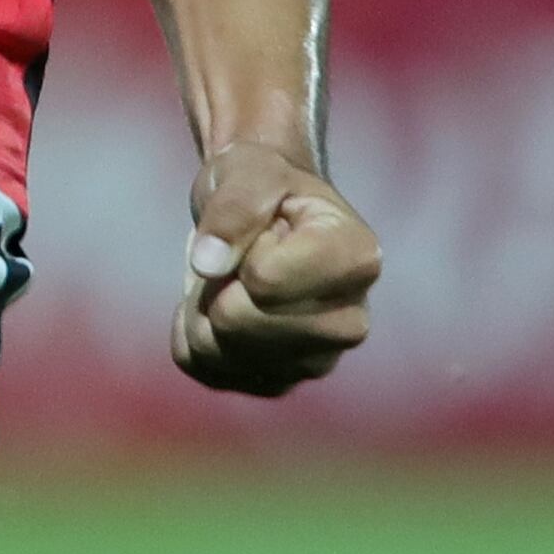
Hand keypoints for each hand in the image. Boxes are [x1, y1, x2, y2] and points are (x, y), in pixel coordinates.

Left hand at [175, 138, 379, 395]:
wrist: (268, 213)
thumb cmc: (266, 184)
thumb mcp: (250, 169)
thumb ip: (234, 206)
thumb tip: (208, 265)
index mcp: (358, 260)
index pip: (264, 279)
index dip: (244, 246)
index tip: (268, 228)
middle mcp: (350, 323)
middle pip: (237, 321)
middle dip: (218, 281)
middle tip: (243, 253)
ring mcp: (316, 361)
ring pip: (216, 350)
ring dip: (203, 304)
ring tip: (234, 275)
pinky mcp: (277, 383)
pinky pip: (202, 366)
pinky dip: (194, 330)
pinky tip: (224, 302)